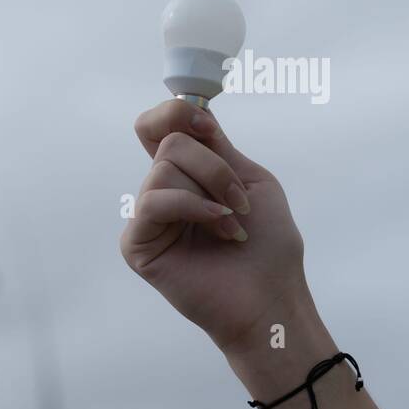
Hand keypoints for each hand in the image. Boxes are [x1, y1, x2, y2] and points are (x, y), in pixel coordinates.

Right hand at [119, 98, 307, 354]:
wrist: (272, 296)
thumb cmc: (267, 247)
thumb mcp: (249, 179)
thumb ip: (215, 147)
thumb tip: (189, 111)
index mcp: (184, 175)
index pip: (156, 127)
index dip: (174, 115)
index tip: (207, 128)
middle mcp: (160, 192)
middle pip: (169, 143)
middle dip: (214, 167)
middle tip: (238, 202)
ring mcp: (146, 219)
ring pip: (163, 170)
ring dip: (211, 192)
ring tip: (232, 225)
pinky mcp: (137, 245)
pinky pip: (153, 202)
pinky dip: (193, 209)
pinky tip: (220, 231)